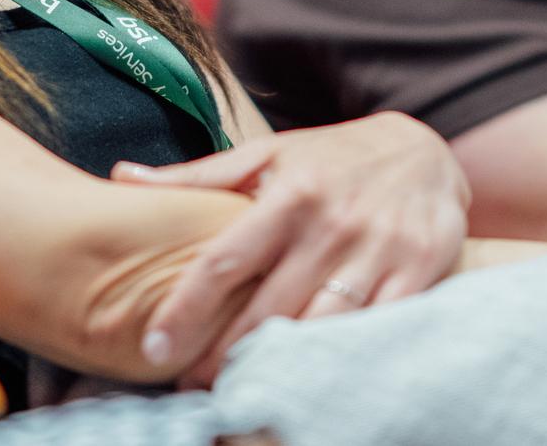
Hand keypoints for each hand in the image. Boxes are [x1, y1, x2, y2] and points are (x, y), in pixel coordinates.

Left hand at [113, 111, 469, 386]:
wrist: (425, 151)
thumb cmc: (329, 160)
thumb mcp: (266, 155)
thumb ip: (197, 176)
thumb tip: (121, 176)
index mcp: (289, 193)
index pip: (224, 261)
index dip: (186, 310)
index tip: (156, 350)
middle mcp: (334, 223)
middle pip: (267, 310)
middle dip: (225, 357)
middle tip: (191, 388)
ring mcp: (380, 251)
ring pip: (322, 329)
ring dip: (281, 369)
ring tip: (244, 394)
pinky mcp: (420, 274)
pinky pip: (375, 332)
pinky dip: (341, 363)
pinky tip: (309, 385)